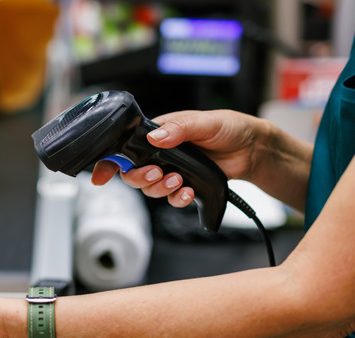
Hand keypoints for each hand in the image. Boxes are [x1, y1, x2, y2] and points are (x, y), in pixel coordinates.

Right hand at [91, 110, 272, 207]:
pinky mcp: (186, 185)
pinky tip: (188, 192)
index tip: (101, 176)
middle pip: (134, 173)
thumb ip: (179, 128)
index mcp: (159, 134)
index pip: (126, 147)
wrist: (252, 149)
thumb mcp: (205, 122)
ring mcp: (172, 170)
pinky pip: (171, 199)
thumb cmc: (229, 127)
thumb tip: (156, 137)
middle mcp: (161, 153)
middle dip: (141, 178)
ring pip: (151, 189)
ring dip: (160, 189)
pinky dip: (177, 199)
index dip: (110, 162)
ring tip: (178, 182)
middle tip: (157, 174)